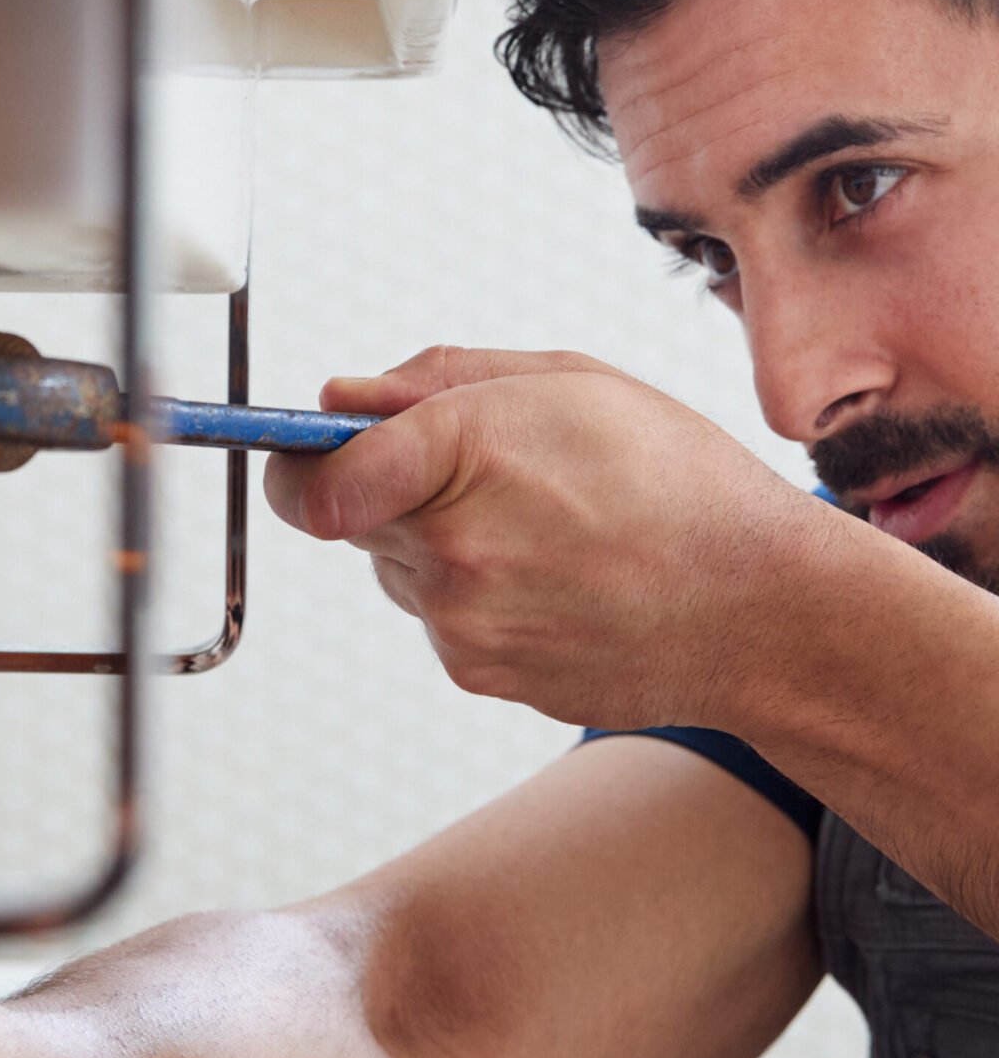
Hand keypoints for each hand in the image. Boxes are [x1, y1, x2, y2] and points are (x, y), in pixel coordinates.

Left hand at [264, 346, 819, 729]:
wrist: (762, 611)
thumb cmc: (683, 485)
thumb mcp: (571, 383)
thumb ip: (438, 381)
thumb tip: (342, 399)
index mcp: (466, 455)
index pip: (310, 479)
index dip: (296, 461)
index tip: (304, 451)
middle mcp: (453, 552)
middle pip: (350, 518)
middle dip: (394, 489)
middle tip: (489, 474)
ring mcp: (464, 626)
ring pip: (399, 570)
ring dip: (442, 544)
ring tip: (548, 529)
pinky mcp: (482, 675)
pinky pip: (445, 620)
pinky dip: (482, 597)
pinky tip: (560, 580)